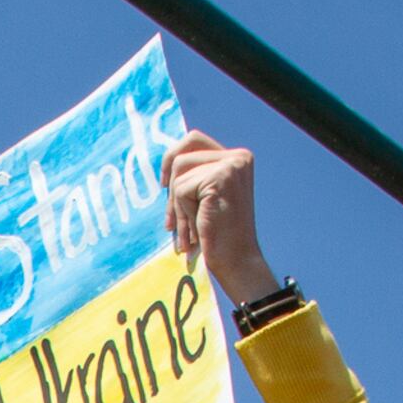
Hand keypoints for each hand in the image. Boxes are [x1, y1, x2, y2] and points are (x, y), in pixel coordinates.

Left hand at [160, 130, 277, 305]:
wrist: (236, 262)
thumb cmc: (219, 236)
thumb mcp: (205, 198)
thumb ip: (195, 176)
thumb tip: (166, 160)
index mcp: (238, 158)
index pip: (194, 140)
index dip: (172, 158)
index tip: (163, 185)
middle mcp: (238, 157)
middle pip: (182, 152)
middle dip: (170, 183)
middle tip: (170, 216)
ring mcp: (231, 165)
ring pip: (179, 171)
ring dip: (177, 205)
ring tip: (189, 230)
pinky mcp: (220, 178)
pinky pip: (181, 189)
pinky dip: (183, 214)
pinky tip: (196, 231)